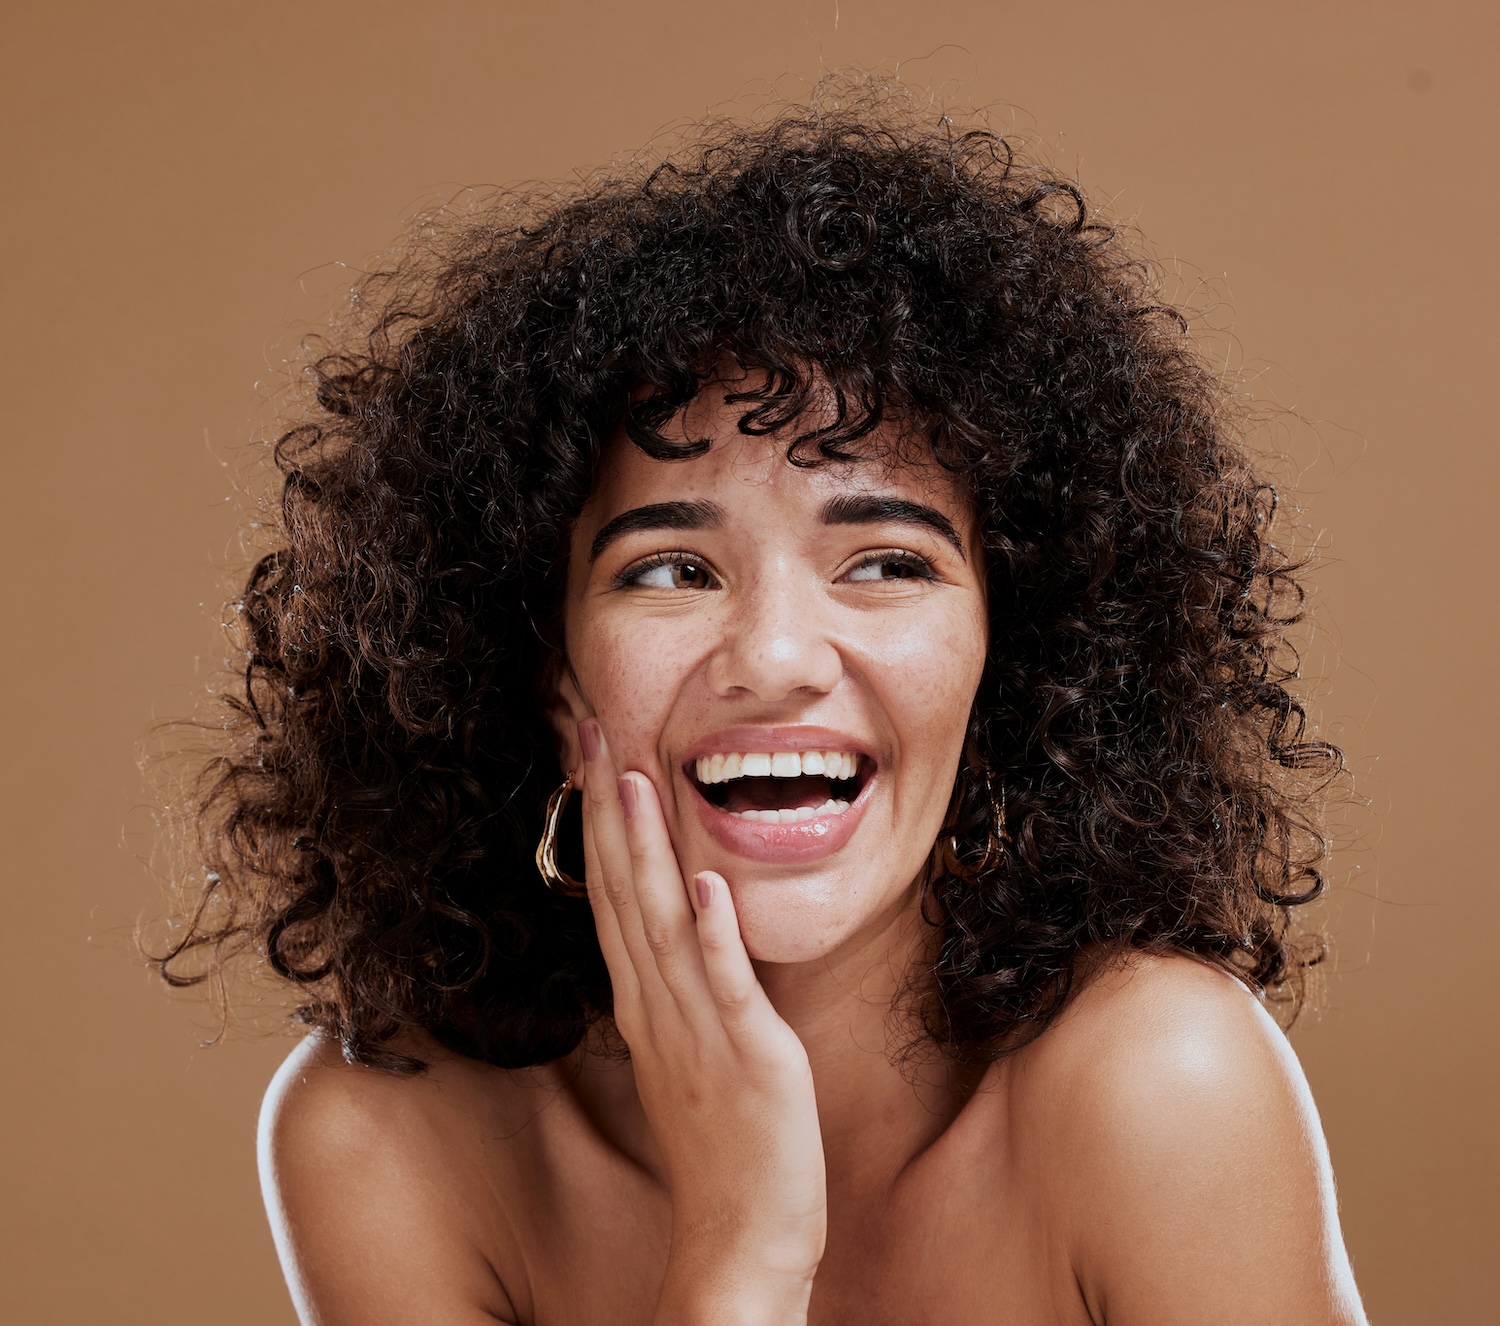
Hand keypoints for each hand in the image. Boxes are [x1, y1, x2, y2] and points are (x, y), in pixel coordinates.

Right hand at [576, 718, 826, 1324]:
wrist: (742, 1237)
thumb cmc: (724, 1142)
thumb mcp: (691, 1049)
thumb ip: (682, 986)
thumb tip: (684, 924)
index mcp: (646, 1001)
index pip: (611, 895)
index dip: (600, 824)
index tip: (594, 759)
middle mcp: (658, 1006)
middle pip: (621, 892)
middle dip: (607, 811)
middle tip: (594, 732)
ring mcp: (697, 1030)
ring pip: (659, 923)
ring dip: (644, 850)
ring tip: (634, 778)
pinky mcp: (747, 1055)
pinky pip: (724, 985)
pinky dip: (711, 933)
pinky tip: (702, 881)